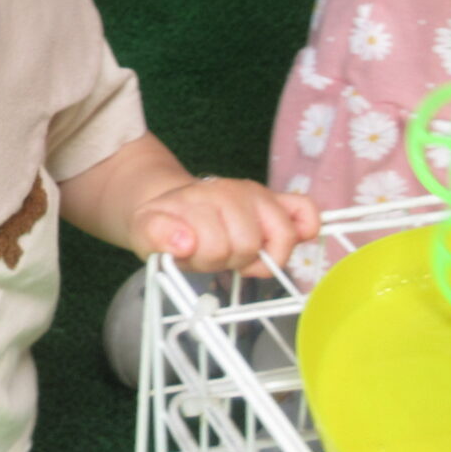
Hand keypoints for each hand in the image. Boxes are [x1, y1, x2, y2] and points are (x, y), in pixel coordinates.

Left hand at [127, 176, 318, 276]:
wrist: (172, 203)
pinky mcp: (277, 200)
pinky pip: (305, 210)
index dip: (205, 259)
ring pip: (282, 236)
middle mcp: (233, 191)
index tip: (193, 254)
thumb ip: (157, 234)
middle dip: (230, 259)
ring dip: (262, 256)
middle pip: (249, 245)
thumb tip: (184, 242)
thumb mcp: (145, 230)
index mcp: (201, 198)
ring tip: (242, 254)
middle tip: (217, 255)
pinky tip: (286, 240)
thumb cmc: (167, 223)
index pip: (216, 246)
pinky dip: (305, 227)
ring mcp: (257, 195)